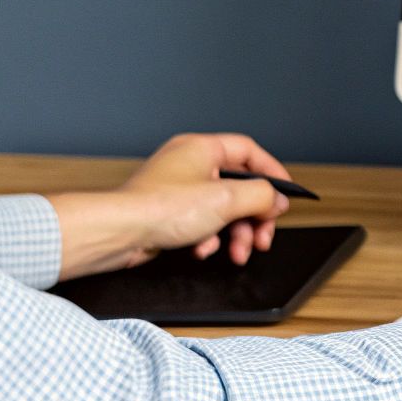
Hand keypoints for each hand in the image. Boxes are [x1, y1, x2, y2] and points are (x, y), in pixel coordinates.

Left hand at [48, 133, 293, 279]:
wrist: (117, 234)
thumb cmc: (159, 209)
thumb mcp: (226, 199)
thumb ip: (261, 195)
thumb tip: (276, 199)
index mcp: (202, 148)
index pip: (249, 151)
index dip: (272, 173)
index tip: (284, 195)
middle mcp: (189, 164)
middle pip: (239, 186)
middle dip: (254, 216)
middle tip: (263, 235)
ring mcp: (177, 189)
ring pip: (222, 208)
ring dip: (235, 233)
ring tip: (238, 252)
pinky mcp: (167, 213)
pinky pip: (202, 223)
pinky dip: (208, 238)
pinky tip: (203, 249)